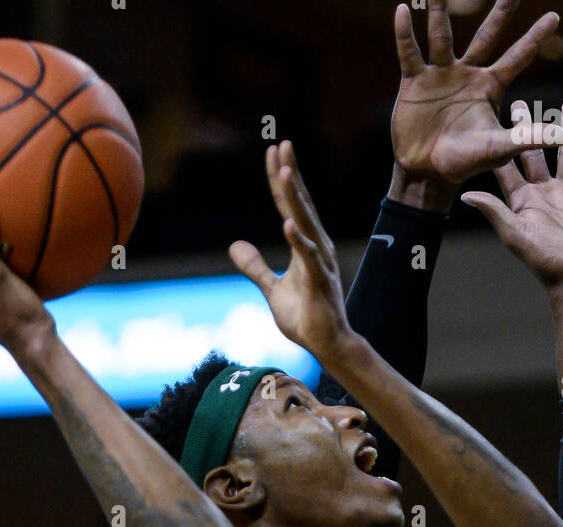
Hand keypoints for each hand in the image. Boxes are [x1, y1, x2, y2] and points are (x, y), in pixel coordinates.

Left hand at [229, 142, 353, 365]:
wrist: (327, 344)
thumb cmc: (305, 316)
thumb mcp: (272, 288)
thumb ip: (255, 266)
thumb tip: (234, 245)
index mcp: (306, 244)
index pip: (290, 205)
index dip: (280, 180)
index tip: (273, 151)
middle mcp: (316, 246)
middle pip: (300, 205)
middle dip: (291, 175)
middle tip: (283, 145)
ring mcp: (319, 263)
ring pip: (305, 224)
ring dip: (295, 199)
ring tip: (285, 173)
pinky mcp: (319, 283)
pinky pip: (308, 258)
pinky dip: (298, 241)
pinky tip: (289, 224)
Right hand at [390, 0, 562, 203]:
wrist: (427, 172)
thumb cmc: (464, 162)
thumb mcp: (498, 150)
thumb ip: (525, 138)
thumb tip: (561, 135)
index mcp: (490, 87)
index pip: (517, 57)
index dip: (534, 38)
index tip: (555, 16)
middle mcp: (467, 74)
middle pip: (486, 35)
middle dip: (500, 12)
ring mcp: (440, 75)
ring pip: (442, 36)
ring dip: (441, 11)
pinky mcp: (414, 82)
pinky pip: (410, 53)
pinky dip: (404, 34)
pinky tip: (402, 11)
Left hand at [461, 101, 562, 288]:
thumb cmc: (543, 261)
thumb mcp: (515, 235)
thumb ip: (494, 211)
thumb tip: (465, 195)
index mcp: (521, 201)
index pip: (507, 166)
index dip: (499, 145)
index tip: (490, 120)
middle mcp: (543, 193)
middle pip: (535, 153)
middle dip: (530, 129)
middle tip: (522, 103)